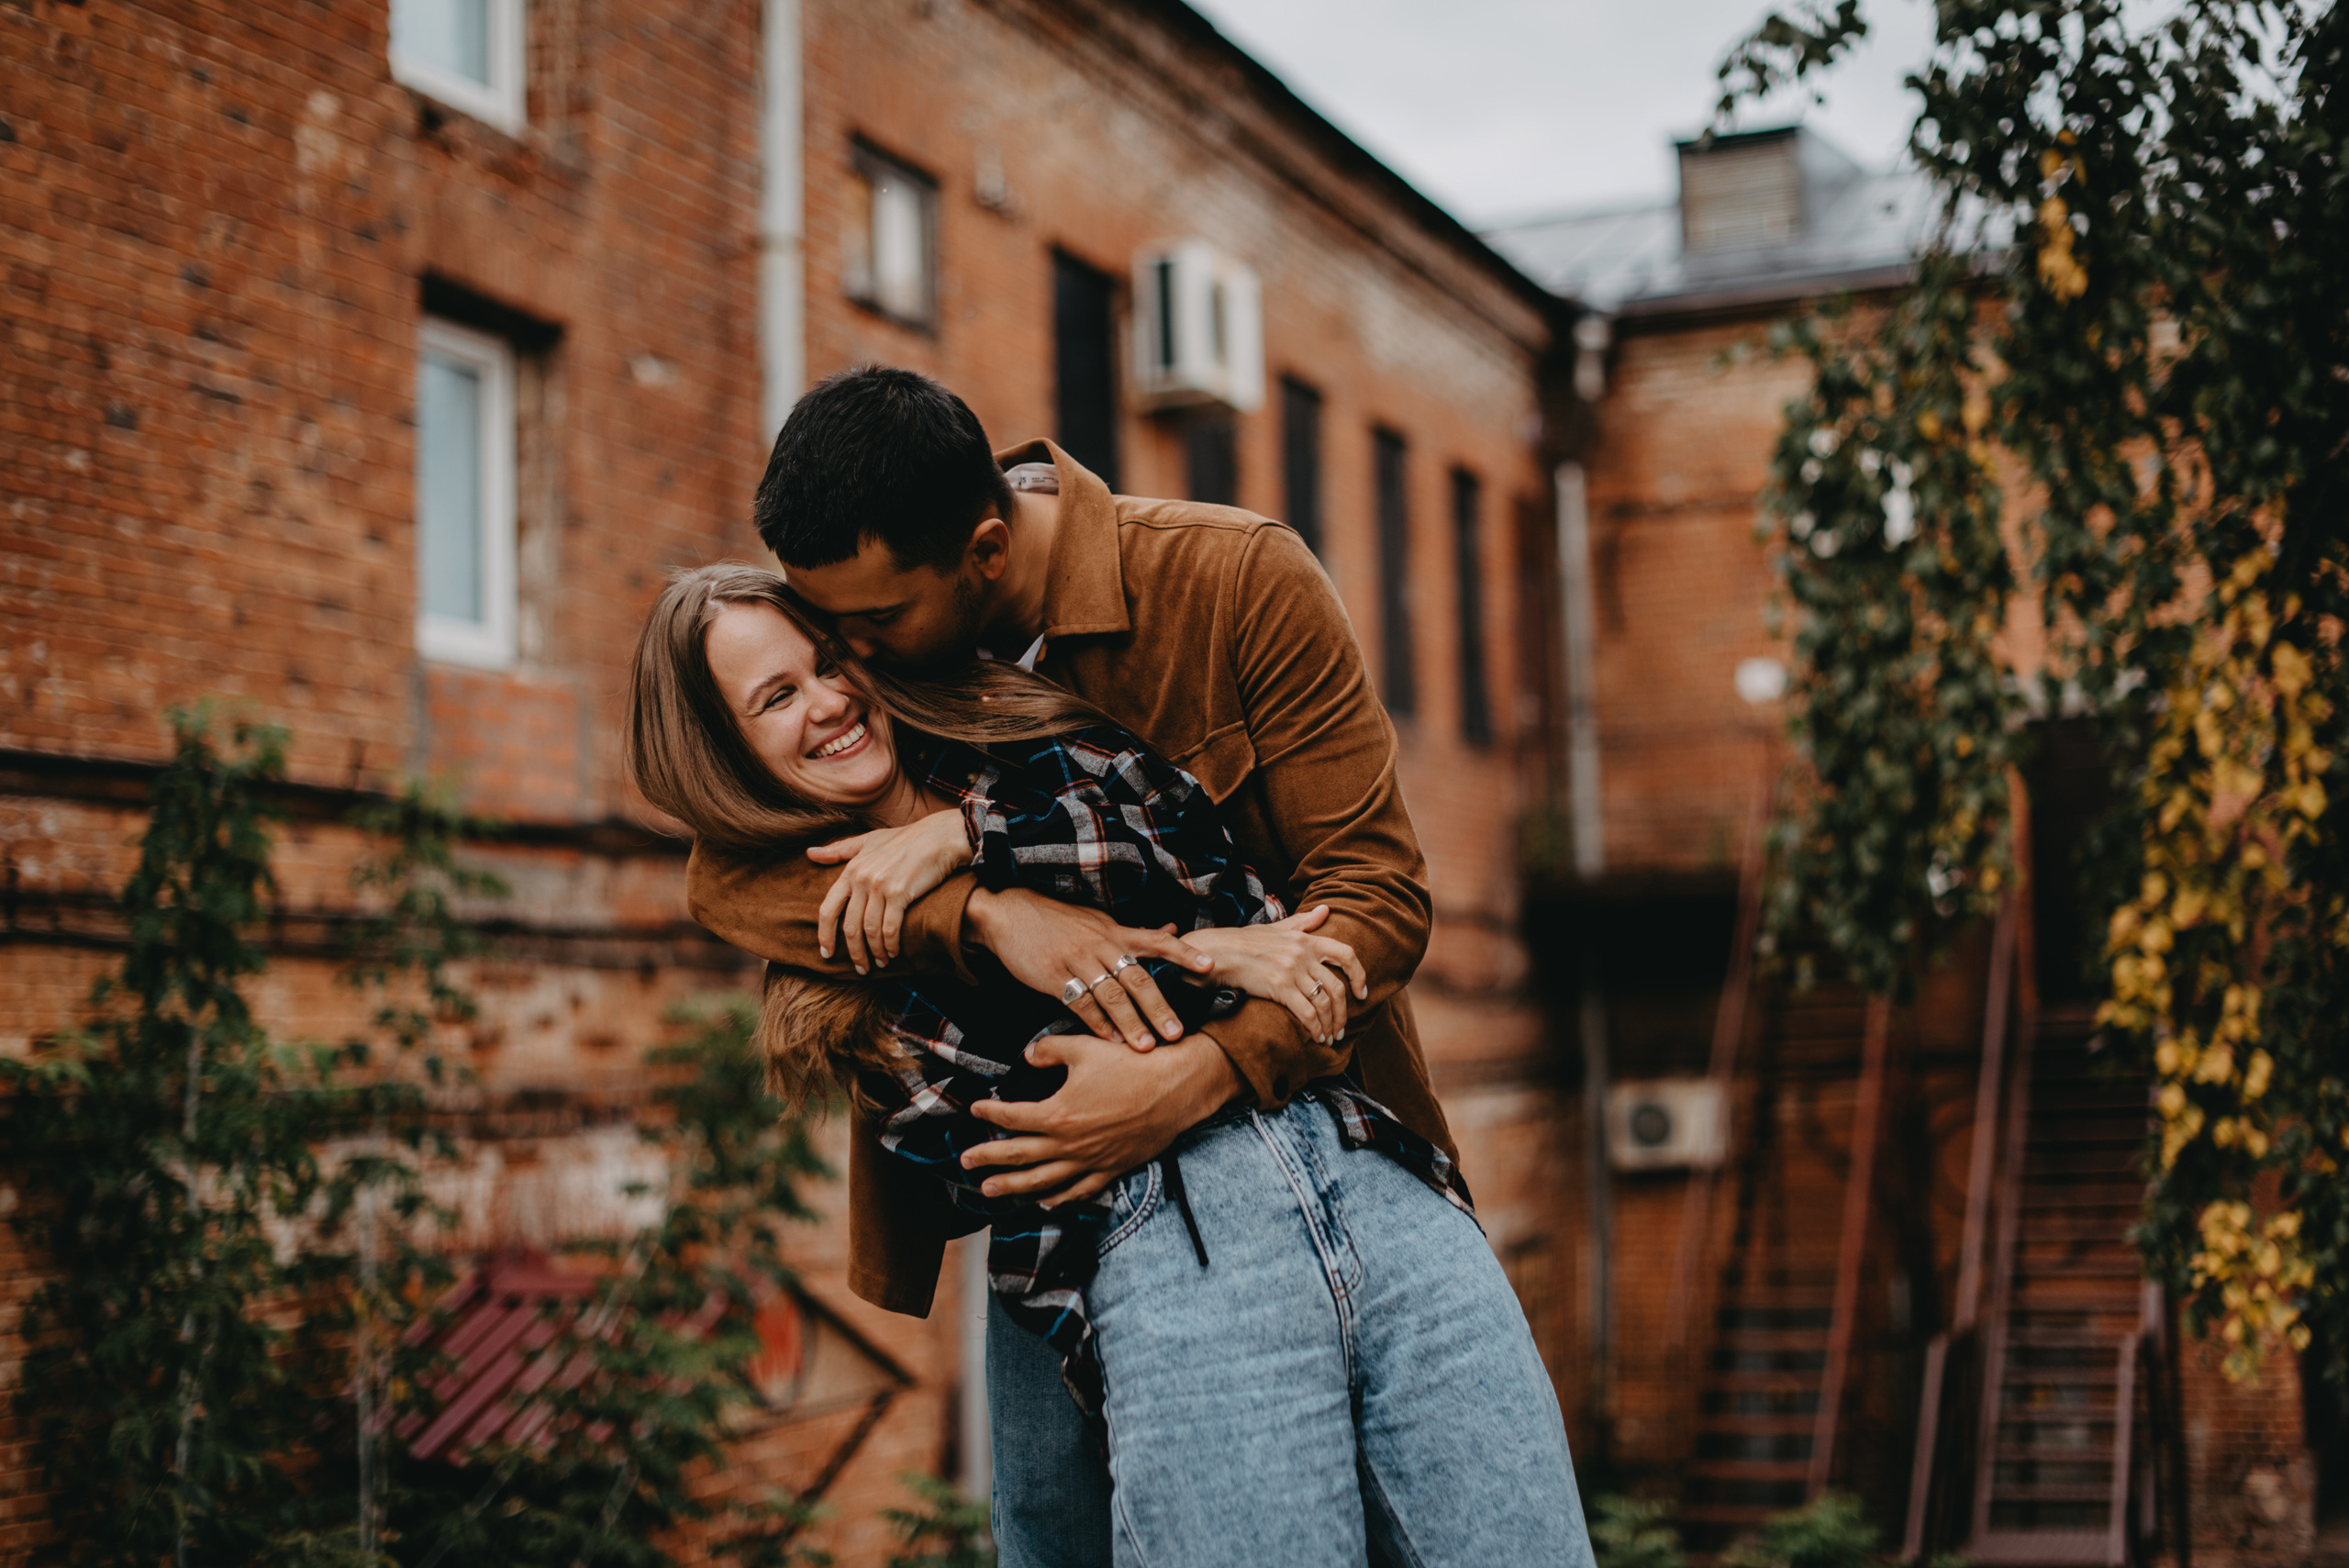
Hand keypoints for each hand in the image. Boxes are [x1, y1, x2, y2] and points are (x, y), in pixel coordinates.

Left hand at [807, 809, 972, 971]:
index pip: (828, 908)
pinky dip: (890, 945)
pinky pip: (889, 929)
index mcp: (851, 869)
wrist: (940, 837)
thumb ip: (840, 850)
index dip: (825, 934)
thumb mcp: (869, 840)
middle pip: (850, 926)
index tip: (827, 953)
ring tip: (880, 963)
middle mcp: (861, 878)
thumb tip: (810, 853)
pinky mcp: (900, 893)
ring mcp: (880, 886)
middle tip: (860, 968)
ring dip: (874, 952)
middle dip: (854, 952)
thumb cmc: (906, 839)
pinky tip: (894, 952)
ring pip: (869, 931)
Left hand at [963, 1031, 1241, 1205]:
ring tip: (989, 1190)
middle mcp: (1070, 1144)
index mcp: (1058, 1113)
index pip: (1012, 1117)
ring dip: (1013, 1186)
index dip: (990, 1113)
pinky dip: (1058, 1199)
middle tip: (965, 1162)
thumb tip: (1027, 1055)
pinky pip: (1079, 1191)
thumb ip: (1048, 1050)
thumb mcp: (1083, 1047)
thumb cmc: (1131, 1064)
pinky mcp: (1111, 1169)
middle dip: (989, 1159)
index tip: (975, 1109)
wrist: (1176, 1088)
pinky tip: (1044, 1202)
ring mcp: (1090, 1161)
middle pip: (1019, 1155)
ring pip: (1043, 1181)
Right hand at [965, 888, 1214, 1049]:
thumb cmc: (1058, 919)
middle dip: (1159, 1007)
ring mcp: (1077, 961)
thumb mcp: (1099, 919)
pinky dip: (1097, 1024)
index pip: (1157, 941)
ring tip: (1146, 1046)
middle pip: (1138, 978)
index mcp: (1115, 931)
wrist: (1009, 914)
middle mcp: (1101, 945)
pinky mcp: (1053, 976)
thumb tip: (1173, 930)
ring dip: (1130, 1023)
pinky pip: (1079, 1003)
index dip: (1184, 953)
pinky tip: (1110, 1041)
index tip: (1209, 966)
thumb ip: (1135, 931)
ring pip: (1111, 995)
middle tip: (1176, 1032)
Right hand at [1176, 906, 1366, 1043]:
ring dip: (1330, 1025)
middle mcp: (1302, 953)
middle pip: (1337, 986)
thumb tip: (1325, 910)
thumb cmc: (1245, 942)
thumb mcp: (1277, 928)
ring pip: (1324, 1003)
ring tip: (1328, 1037)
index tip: (1362, 993)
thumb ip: (1304, 922)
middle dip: (1343, 1012)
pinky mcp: (1279, 987)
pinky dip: (1315, 1028)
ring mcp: (1291, 970)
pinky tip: (1315, 1037)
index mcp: (1305, 939)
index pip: (1346, 954)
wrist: (1218, 952)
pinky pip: (1307, 1013)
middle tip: (1341, 1028)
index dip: (1359, 975)